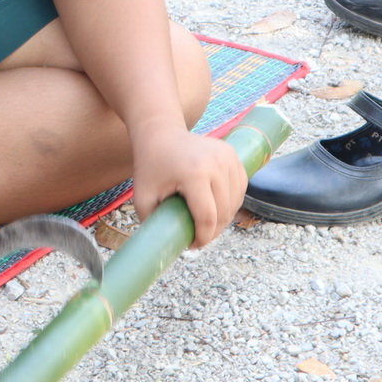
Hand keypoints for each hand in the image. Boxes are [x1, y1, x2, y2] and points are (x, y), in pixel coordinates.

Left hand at [129, 126, 245, 248]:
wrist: (160, 133)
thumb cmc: (150, 166)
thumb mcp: (142, 196)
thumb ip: (153, 223)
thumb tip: (167, 248)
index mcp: (194, 173)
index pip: (208, 217)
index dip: (202, 238)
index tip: (191, 245)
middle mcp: (216, 163)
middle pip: (224, 212)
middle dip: (212, 231)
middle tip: (197, 236)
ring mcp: (228, 157)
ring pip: (235, 203)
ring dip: (223, 218)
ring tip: (204, 222)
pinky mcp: (234, 155)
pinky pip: (239, 189)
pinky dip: (230, 202)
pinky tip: (214, 205)